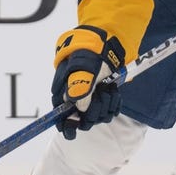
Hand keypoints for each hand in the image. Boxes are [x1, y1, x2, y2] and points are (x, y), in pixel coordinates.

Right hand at [51, 25, 125, 139]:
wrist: (106, 46)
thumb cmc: (90, 55)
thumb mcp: (82, 68)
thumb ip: (80, 87)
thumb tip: (79, 107)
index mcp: (65, 95)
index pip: (61, 119)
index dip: (67, 126)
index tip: (72, 128)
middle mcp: (77, 102)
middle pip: (85, 121)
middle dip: (95, 110)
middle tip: (99, 93)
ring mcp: (91, 102)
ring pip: (100, 117)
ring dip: (107, 104)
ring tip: (107, 87)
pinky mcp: (104, 101)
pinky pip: (111, 112)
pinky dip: (115, 103)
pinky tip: (113, 91)